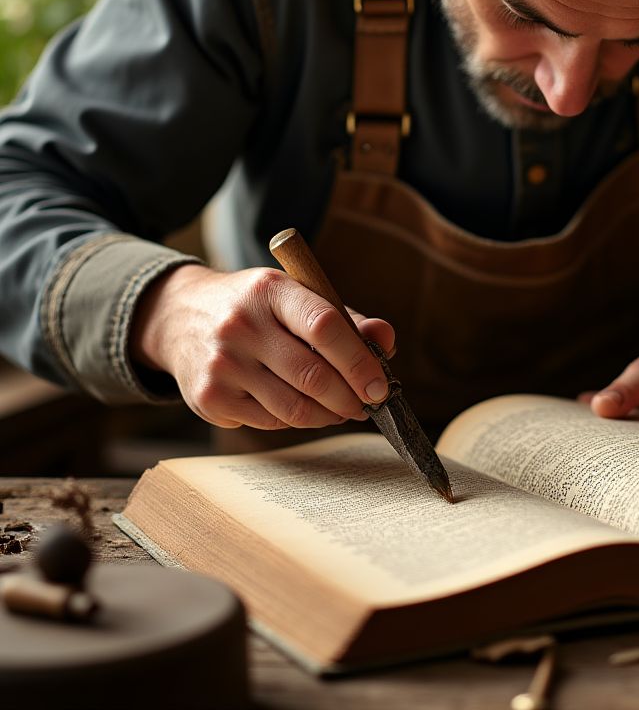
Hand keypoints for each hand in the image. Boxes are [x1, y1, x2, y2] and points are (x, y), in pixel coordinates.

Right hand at [129, 263, 395, 429]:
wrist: (180, 316)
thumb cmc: (257, 308)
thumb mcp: (296, 295)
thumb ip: (345, 318)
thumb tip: (386, 341)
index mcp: (271, 289)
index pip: (325, 325)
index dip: (360, 361)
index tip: (381, 386)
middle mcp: (241, 324)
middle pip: (312, 375)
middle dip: (350, 398)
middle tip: (367, 405)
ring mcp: (221, 363)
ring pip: (293, 407)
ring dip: (328, 416)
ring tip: (342, 410)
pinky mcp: (208, 397)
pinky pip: (270, 421)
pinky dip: (296, 420)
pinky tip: (303, 408)